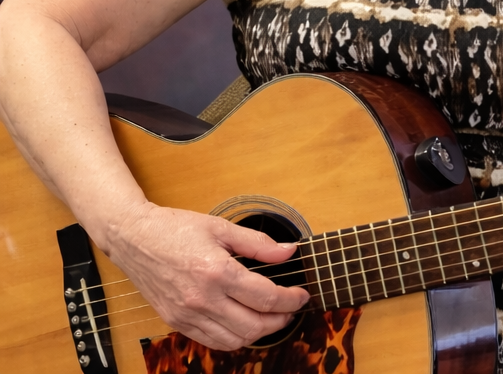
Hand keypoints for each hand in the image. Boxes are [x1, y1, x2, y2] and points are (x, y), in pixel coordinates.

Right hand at [105, 201, 309, 348]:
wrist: (134, 238)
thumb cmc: (176, 228)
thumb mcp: (222, 227)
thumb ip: (259, 243)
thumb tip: (289, 251)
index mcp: (217, 272)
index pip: (265, 297)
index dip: (290, 299)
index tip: (303, 294)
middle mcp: (202, 300)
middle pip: (253, 326)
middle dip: (280, 320)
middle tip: (291, 308)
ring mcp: (187, 315)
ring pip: (233, 340)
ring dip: (258, 334)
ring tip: (272, 318)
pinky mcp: (176, 322)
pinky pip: (211, 341)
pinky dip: (233, 338)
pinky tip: (244, 323)